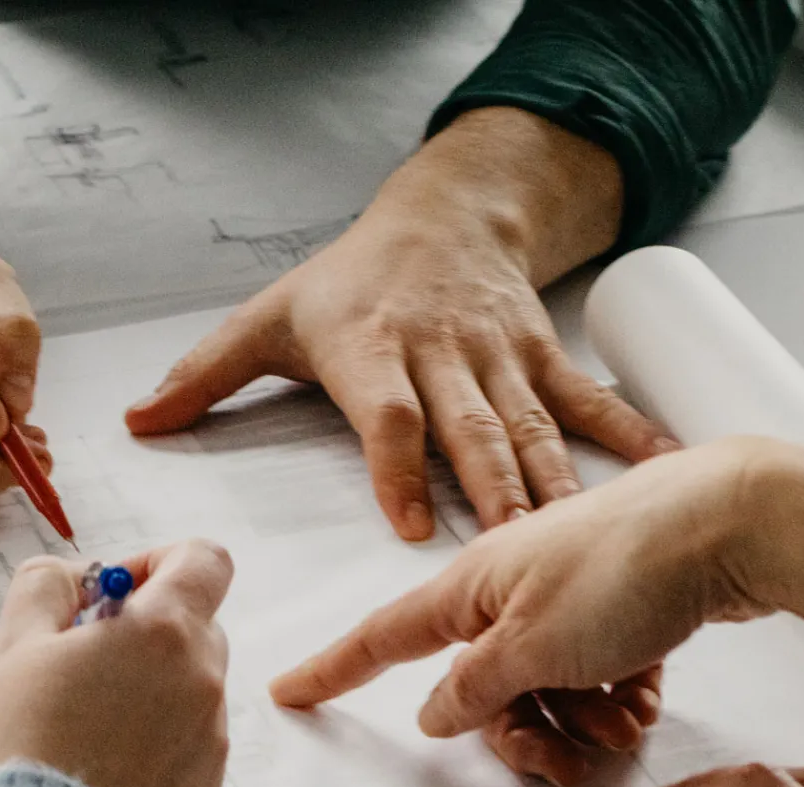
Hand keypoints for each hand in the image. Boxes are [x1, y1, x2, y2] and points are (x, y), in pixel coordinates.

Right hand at [0, 540, 233, 786]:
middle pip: (194, 626)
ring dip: (145, 690)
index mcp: (164, 633)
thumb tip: (74, 578)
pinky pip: (187, 744)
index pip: (203, 560)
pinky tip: (99, 770)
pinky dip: (152, 743)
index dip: (157, 563)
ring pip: (188, 689)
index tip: (109, 595)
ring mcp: (211, 741)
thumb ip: (46, 588)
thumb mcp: (16, 648)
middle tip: (77, 664)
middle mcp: (203, 681)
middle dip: (142, 632)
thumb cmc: (22, 747)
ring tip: (80, 728)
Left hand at [126, 108, 672, 537]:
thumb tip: (138, 420)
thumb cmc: (349, 281)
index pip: (387, 414)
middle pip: (467, 428)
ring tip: (578, 540)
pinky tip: (665, 468)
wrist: (444, 215)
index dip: (398, 468)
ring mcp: (499, 357)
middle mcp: (439, 353)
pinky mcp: (542, 357)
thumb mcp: (269, 319)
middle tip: (514, 553)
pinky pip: (587, 400)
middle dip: (492, 490)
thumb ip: (205, 376)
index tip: (415, 526)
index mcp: (370, 351)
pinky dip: (628, 433)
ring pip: (530, 425)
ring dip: (556, 483)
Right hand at [272, 441, 785, 785]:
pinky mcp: (622, 602)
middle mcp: (510, 587)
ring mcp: (567, 593)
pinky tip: (645, 700)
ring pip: (545, 685)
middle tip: (565, 759)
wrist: (734, 522)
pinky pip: (596, 670)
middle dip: (521, 733)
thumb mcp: (533, 648)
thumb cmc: (630, 566)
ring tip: (623, 727)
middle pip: (481, 687)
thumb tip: (436, 710)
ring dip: (579, 722)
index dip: (333, 671)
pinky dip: (616, 695)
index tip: (290, 691)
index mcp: (470, 587)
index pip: (383, 639)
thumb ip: (476, 687)